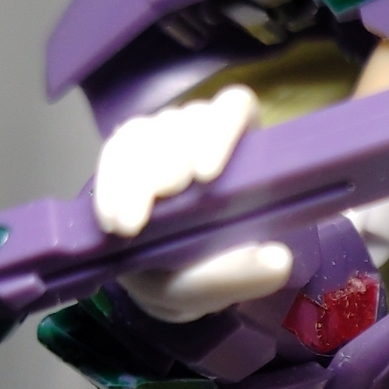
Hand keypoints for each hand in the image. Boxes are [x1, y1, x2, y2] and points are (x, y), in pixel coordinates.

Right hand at [94, 86, 293, 322]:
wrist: (158, 279)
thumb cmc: (201, 271)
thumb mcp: (222, 281)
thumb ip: (244, 273)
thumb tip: (278, 260)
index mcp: (240, 147)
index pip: (235, 108)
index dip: (221, 129)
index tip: (205, 175)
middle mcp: (199, 133)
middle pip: (185, 121)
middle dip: (171, 156)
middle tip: (166, 193)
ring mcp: (158, 139)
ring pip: (144, 133)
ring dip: (135, 175)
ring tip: (130, 224)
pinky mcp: (123, 154)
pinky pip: (114, 154)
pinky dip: (110, 186)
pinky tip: (111, 221)